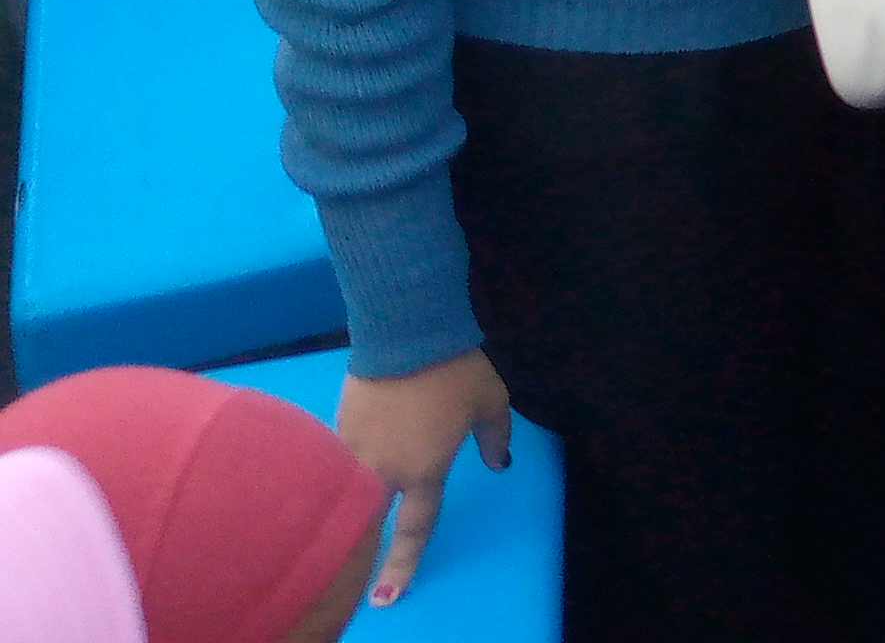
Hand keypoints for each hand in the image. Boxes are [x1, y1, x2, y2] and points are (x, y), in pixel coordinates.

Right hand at [333, 351, 506, 602]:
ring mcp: (355, 449)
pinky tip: (349, 461)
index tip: (387, 598)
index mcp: (423, 471)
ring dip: (348, 505)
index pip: (414, 529)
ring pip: (348, 491)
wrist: (407, 332)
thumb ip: (495, 437)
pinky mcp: (338, 426)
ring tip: (345, 515)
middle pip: (367, 521)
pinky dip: (343, 467)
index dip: (401, 566)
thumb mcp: (491, 402)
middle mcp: (384, 470)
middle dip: (360, 551)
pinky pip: (340, 459)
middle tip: (355, 574)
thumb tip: (500, 463)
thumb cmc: (455, 370)